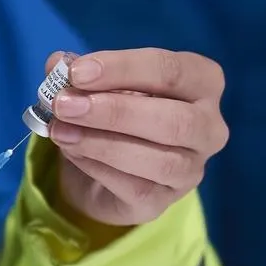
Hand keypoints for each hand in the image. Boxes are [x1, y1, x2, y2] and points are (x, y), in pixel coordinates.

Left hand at [47, 48, 228, 225]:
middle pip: (174, 119)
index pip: (172, 71)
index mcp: (202, 83)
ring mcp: (191, 170)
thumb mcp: (94, 85)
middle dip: (113, 111)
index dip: (123, 69)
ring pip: (159, 160)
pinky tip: (70, 152)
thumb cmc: (113, 115)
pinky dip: (97, 167)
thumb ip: (78, 71)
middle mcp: (209, 127)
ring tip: (60, 131)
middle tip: (64, 104)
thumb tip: (57, 64)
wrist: (100, 172)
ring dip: (101, 143)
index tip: (77, 72)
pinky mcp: (162, 201)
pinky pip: (135, 187)